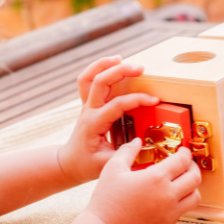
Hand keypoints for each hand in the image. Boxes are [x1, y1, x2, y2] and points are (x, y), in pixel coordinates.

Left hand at [57, 56, 156, 182]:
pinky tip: (113, 62)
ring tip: (122, 58)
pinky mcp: (88, 103)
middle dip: (120, 71)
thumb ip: (125, 155)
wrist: (69, 163)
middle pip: (100, 82)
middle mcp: (89, 110)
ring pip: (89, 76)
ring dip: (105, 64)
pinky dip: (98, 67)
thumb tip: (144, 144)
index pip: (117, 105)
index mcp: (94, 124)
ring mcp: (87, 105)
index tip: (154, 100)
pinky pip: (88, 79)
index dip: (137, 100)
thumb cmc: (87, 165)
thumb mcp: (107, 165)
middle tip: (141, 69)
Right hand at [85, 138, 201, 223]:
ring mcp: (170, 212)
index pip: (182, 161)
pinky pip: (184, 210)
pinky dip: (182, 201)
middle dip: (193, 167)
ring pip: (195, 196)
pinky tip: (170, 197)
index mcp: (156, 178)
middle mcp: (168, 195)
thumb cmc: (107, 201)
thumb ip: (127, 151)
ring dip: (192, 186)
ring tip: (183, 182)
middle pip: (195, 178)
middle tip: (186, 164)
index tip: (182, 151)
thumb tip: (137, 141)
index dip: (185, 153)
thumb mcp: (113, 169)